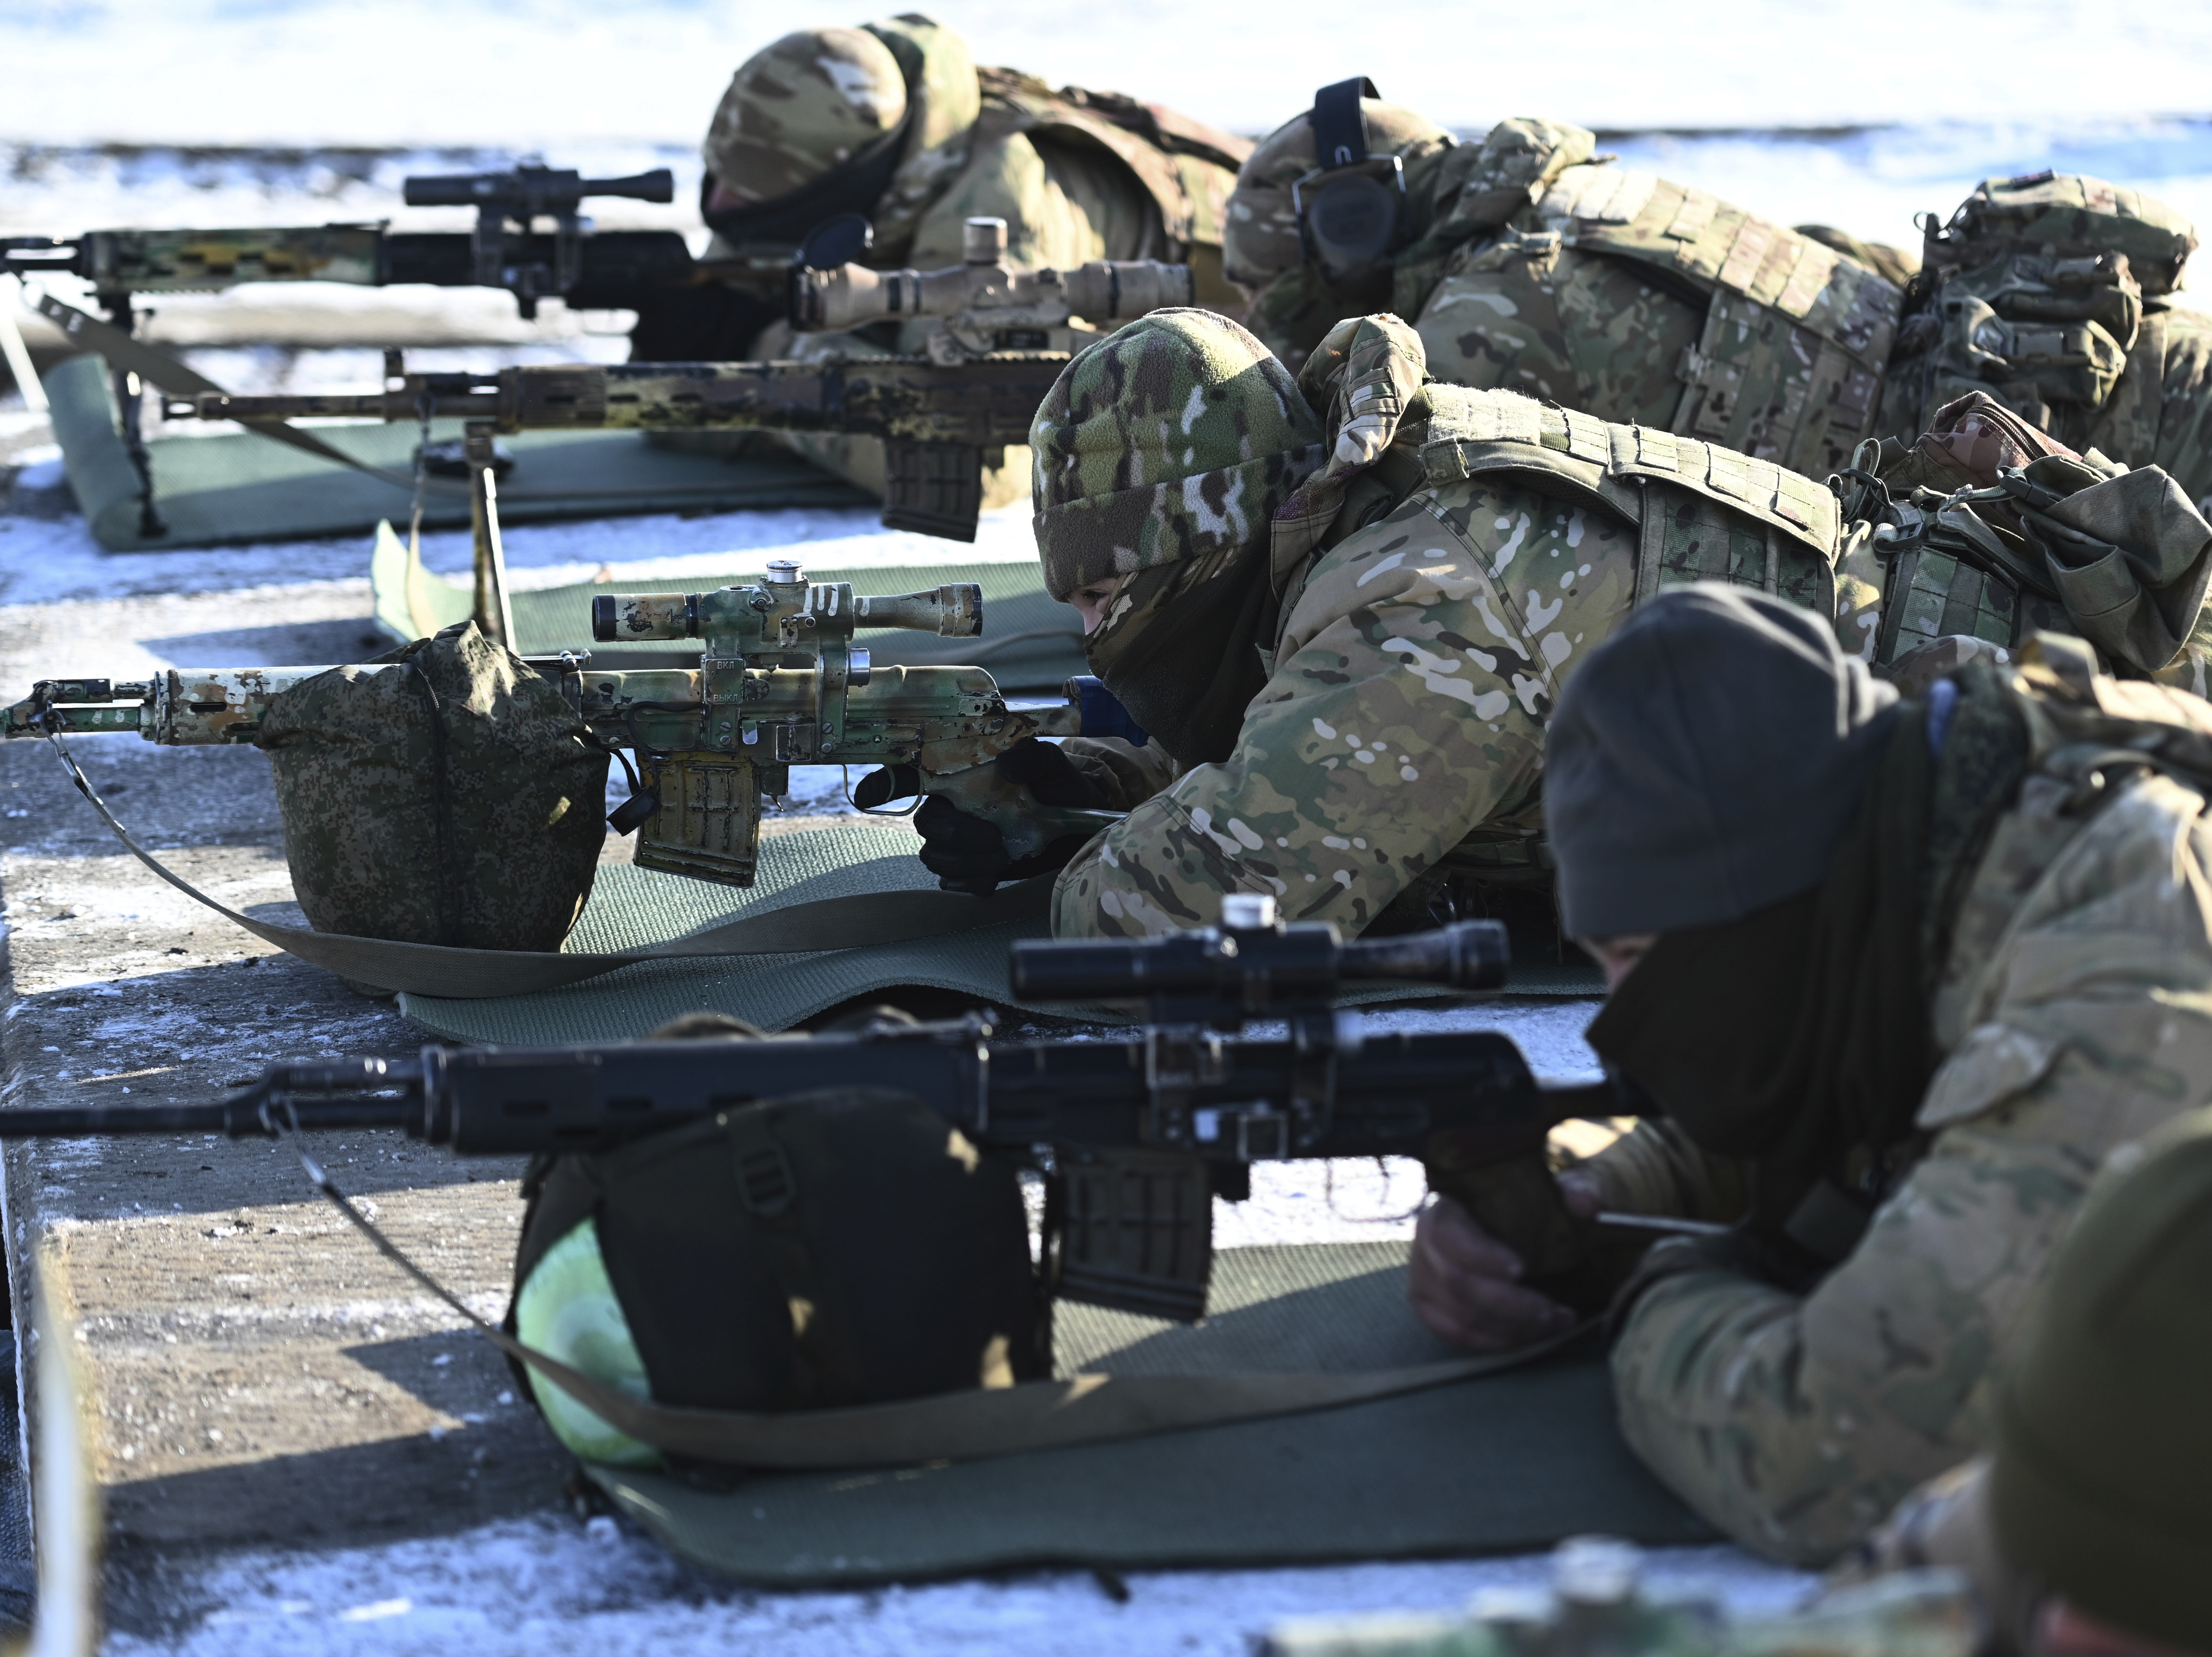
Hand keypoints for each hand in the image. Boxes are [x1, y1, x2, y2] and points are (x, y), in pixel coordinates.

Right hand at [861, 740, 1105, 895]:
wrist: (1080, 829)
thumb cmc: (1060, 789)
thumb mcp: (1053, 766)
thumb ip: (1033, 758)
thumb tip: (1007, 765)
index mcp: (963, 774)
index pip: (912, 773)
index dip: (882, 783)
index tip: (868, 797)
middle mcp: (954, 805)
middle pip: (925, 823)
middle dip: (955, 835)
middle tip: (993, 838)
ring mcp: (960, 840)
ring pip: (935, 856)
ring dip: (968, 861)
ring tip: (1002, 855)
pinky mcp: (971, 868)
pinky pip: (953, 883)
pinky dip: (973, 882)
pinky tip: (995, 877)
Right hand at [1408, 1173, 1600, 1352]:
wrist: (1508, 1229)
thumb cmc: (1525, 1209)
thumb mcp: (1552, 1193)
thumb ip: (1574, 1190)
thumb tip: (1585, 1204)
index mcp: (1443, 1209)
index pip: (1449, 1235)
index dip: (1482, 1256)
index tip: (1522, 1268)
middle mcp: (1423, 1246)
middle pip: (1458, 1283)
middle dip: (1511, 1304)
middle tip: (1553, 1310)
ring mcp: (1422, 1282)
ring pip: (1461, 1316)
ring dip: (1512, 1328)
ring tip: (1555, 1322)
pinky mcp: (1430, 1310)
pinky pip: (1459, 1336)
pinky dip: (1496, 1342)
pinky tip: (1530, 1336)